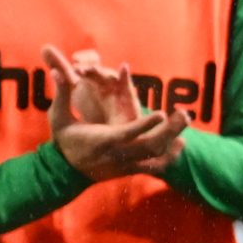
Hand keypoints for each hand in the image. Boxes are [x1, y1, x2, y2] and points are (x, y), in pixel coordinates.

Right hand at [46, 47, 189, 180]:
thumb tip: (56, 70)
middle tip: (185, 114)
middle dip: (170, 130)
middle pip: (148, 145)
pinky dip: (169, 156)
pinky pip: (155, 167)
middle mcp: (116, 154)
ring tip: (186, 121)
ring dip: (173, 140)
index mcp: (100, 140)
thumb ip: (61, 93)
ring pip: (155, 156)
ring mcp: (125, 165)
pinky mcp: (130, 171)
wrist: (65, 172)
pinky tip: (180, 142)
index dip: (144, 125)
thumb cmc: (64, 138)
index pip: (126, 133)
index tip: (162, 113)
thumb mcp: (58, 117)